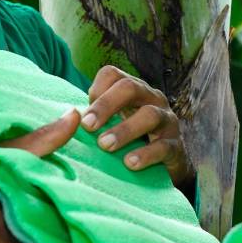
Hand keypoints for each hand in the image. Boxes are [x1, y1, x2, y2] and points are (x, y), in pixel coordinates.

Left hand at [80, 66, 192, 185]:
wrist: (166, 168)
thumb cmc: (130, 142)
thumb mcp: (112, 124)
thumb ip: (92, 118)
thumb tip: (65, 119)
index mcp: (132, 90)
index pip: (112, 75)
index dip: (96, 89)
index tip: (82, 116)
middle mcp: (151, 99)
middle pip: (130, 87)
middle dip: (106, 105)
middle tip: (88, 126)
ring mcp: (167, 121)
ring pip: (149, 115)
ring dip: (125, 130)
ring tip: (105, 145)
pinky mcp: (176, 146)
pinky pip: (164, 146)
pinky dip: (146, 154)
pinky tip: (130, 163)